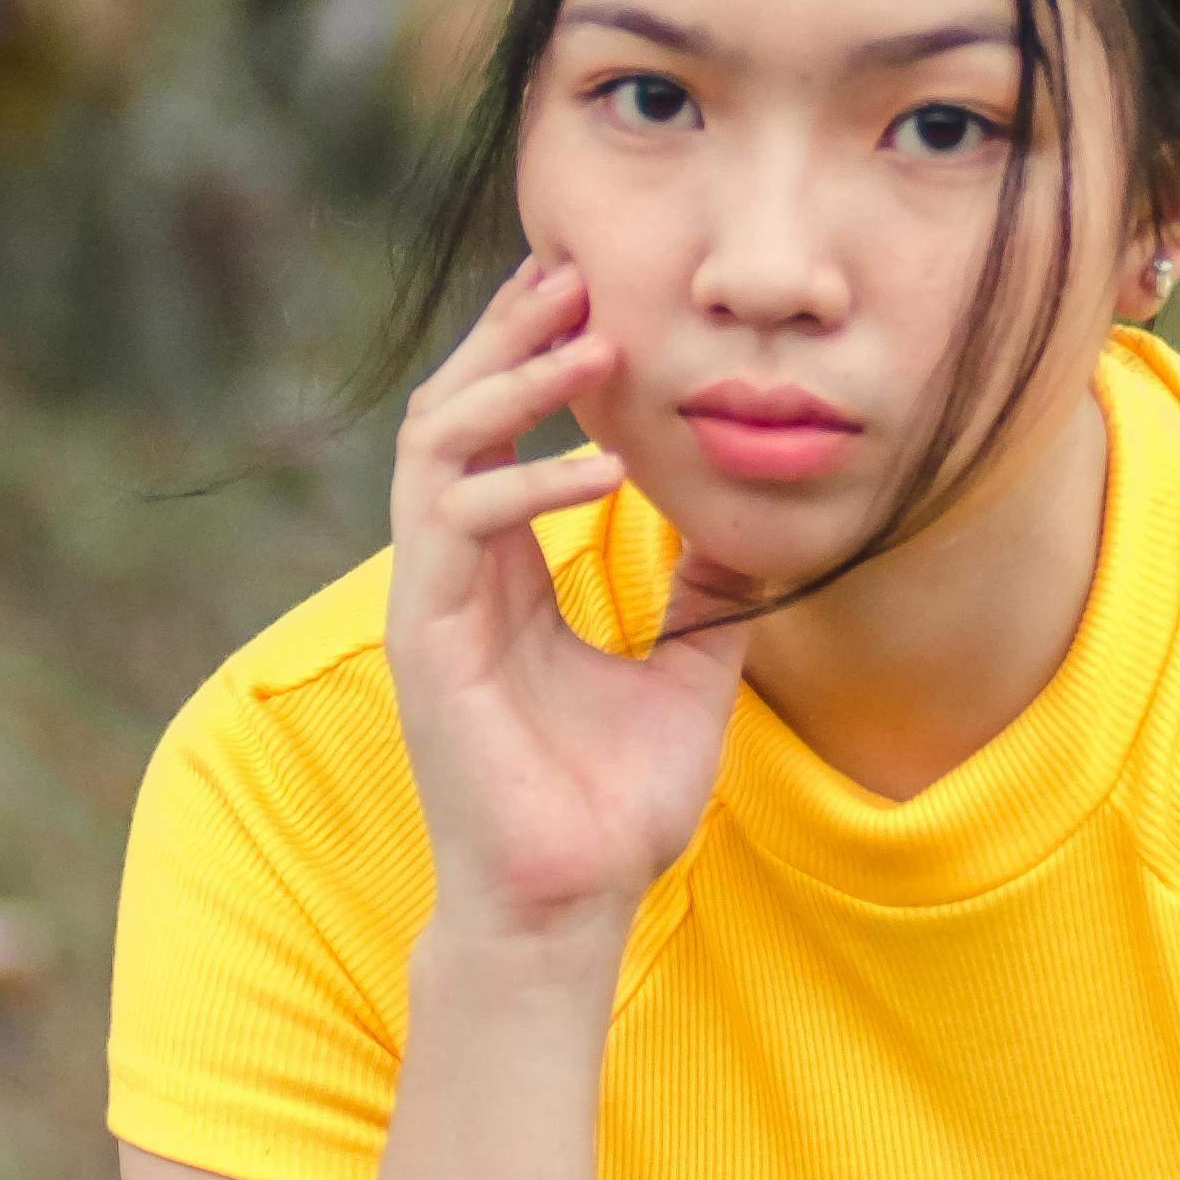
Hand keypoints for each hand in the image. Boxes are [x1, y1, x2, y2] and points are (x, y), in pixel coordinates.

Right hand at [383, 258, 749, 969]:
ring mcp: (431, 601)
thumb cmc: (613, 807)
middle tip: (574, 272)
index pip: (496, 430)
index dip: (533, 355)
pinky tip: (604, 471)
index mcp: (501, 574)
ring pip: (435, 446)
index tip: (594, 292)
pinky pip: (456, 526)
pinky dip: (526, 483)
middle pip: (453, 411)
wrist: (571, 908)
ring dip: (510, 385)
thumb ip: (706, 594)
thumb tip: (754, 524)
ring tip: (591, 347)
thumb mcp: (688, 674)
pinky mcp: (426, 639)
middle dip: (509, 336)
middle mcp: (453, 573)